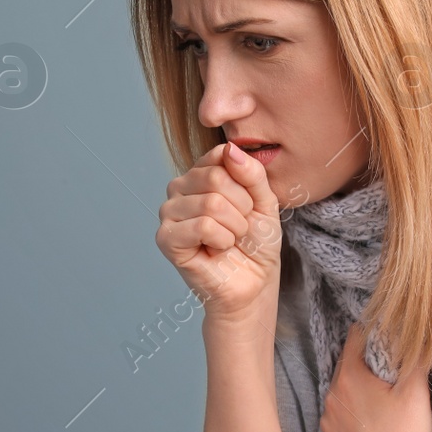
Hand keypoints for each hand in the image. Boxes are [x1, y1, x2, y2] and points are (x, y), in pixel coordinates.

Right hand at [156, 142, 282, 324]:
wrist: (254, 282)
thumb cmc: (256, 242)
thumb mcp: (265, 201)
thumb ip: (251, 173)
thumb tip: (230, 148)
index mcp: (199, 173)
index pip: (221, 156)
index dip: (246, 184)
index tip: (249, 205)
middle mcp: (179, 188)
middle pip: (216, 178)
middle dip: (242, 208)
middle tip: (240, 228)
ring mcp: (169, 212)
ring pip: (211, 203)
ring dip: (234, 227)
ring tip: (230, 240)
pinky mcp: (166, 238)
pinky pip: (202, 225)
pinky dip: (221, 240)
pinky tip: (218, 249)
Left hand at [319, 321, 431, 431]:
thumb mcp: (416, 392)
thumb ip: (414, 357)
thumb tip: (416, 336)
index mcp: (350, 378)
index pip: (356, 338)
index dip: (373, 331)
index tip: (387, 333)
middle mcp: (331, 397)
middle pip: (347, 366)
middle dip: (366, 363)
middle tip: (389, 368)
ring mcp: (327, 423)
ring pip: (341, 395)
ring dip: (357, 392)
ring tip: (382, 401)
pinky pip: (338, 421)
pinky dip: (351, 417)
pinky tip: (371, 426)